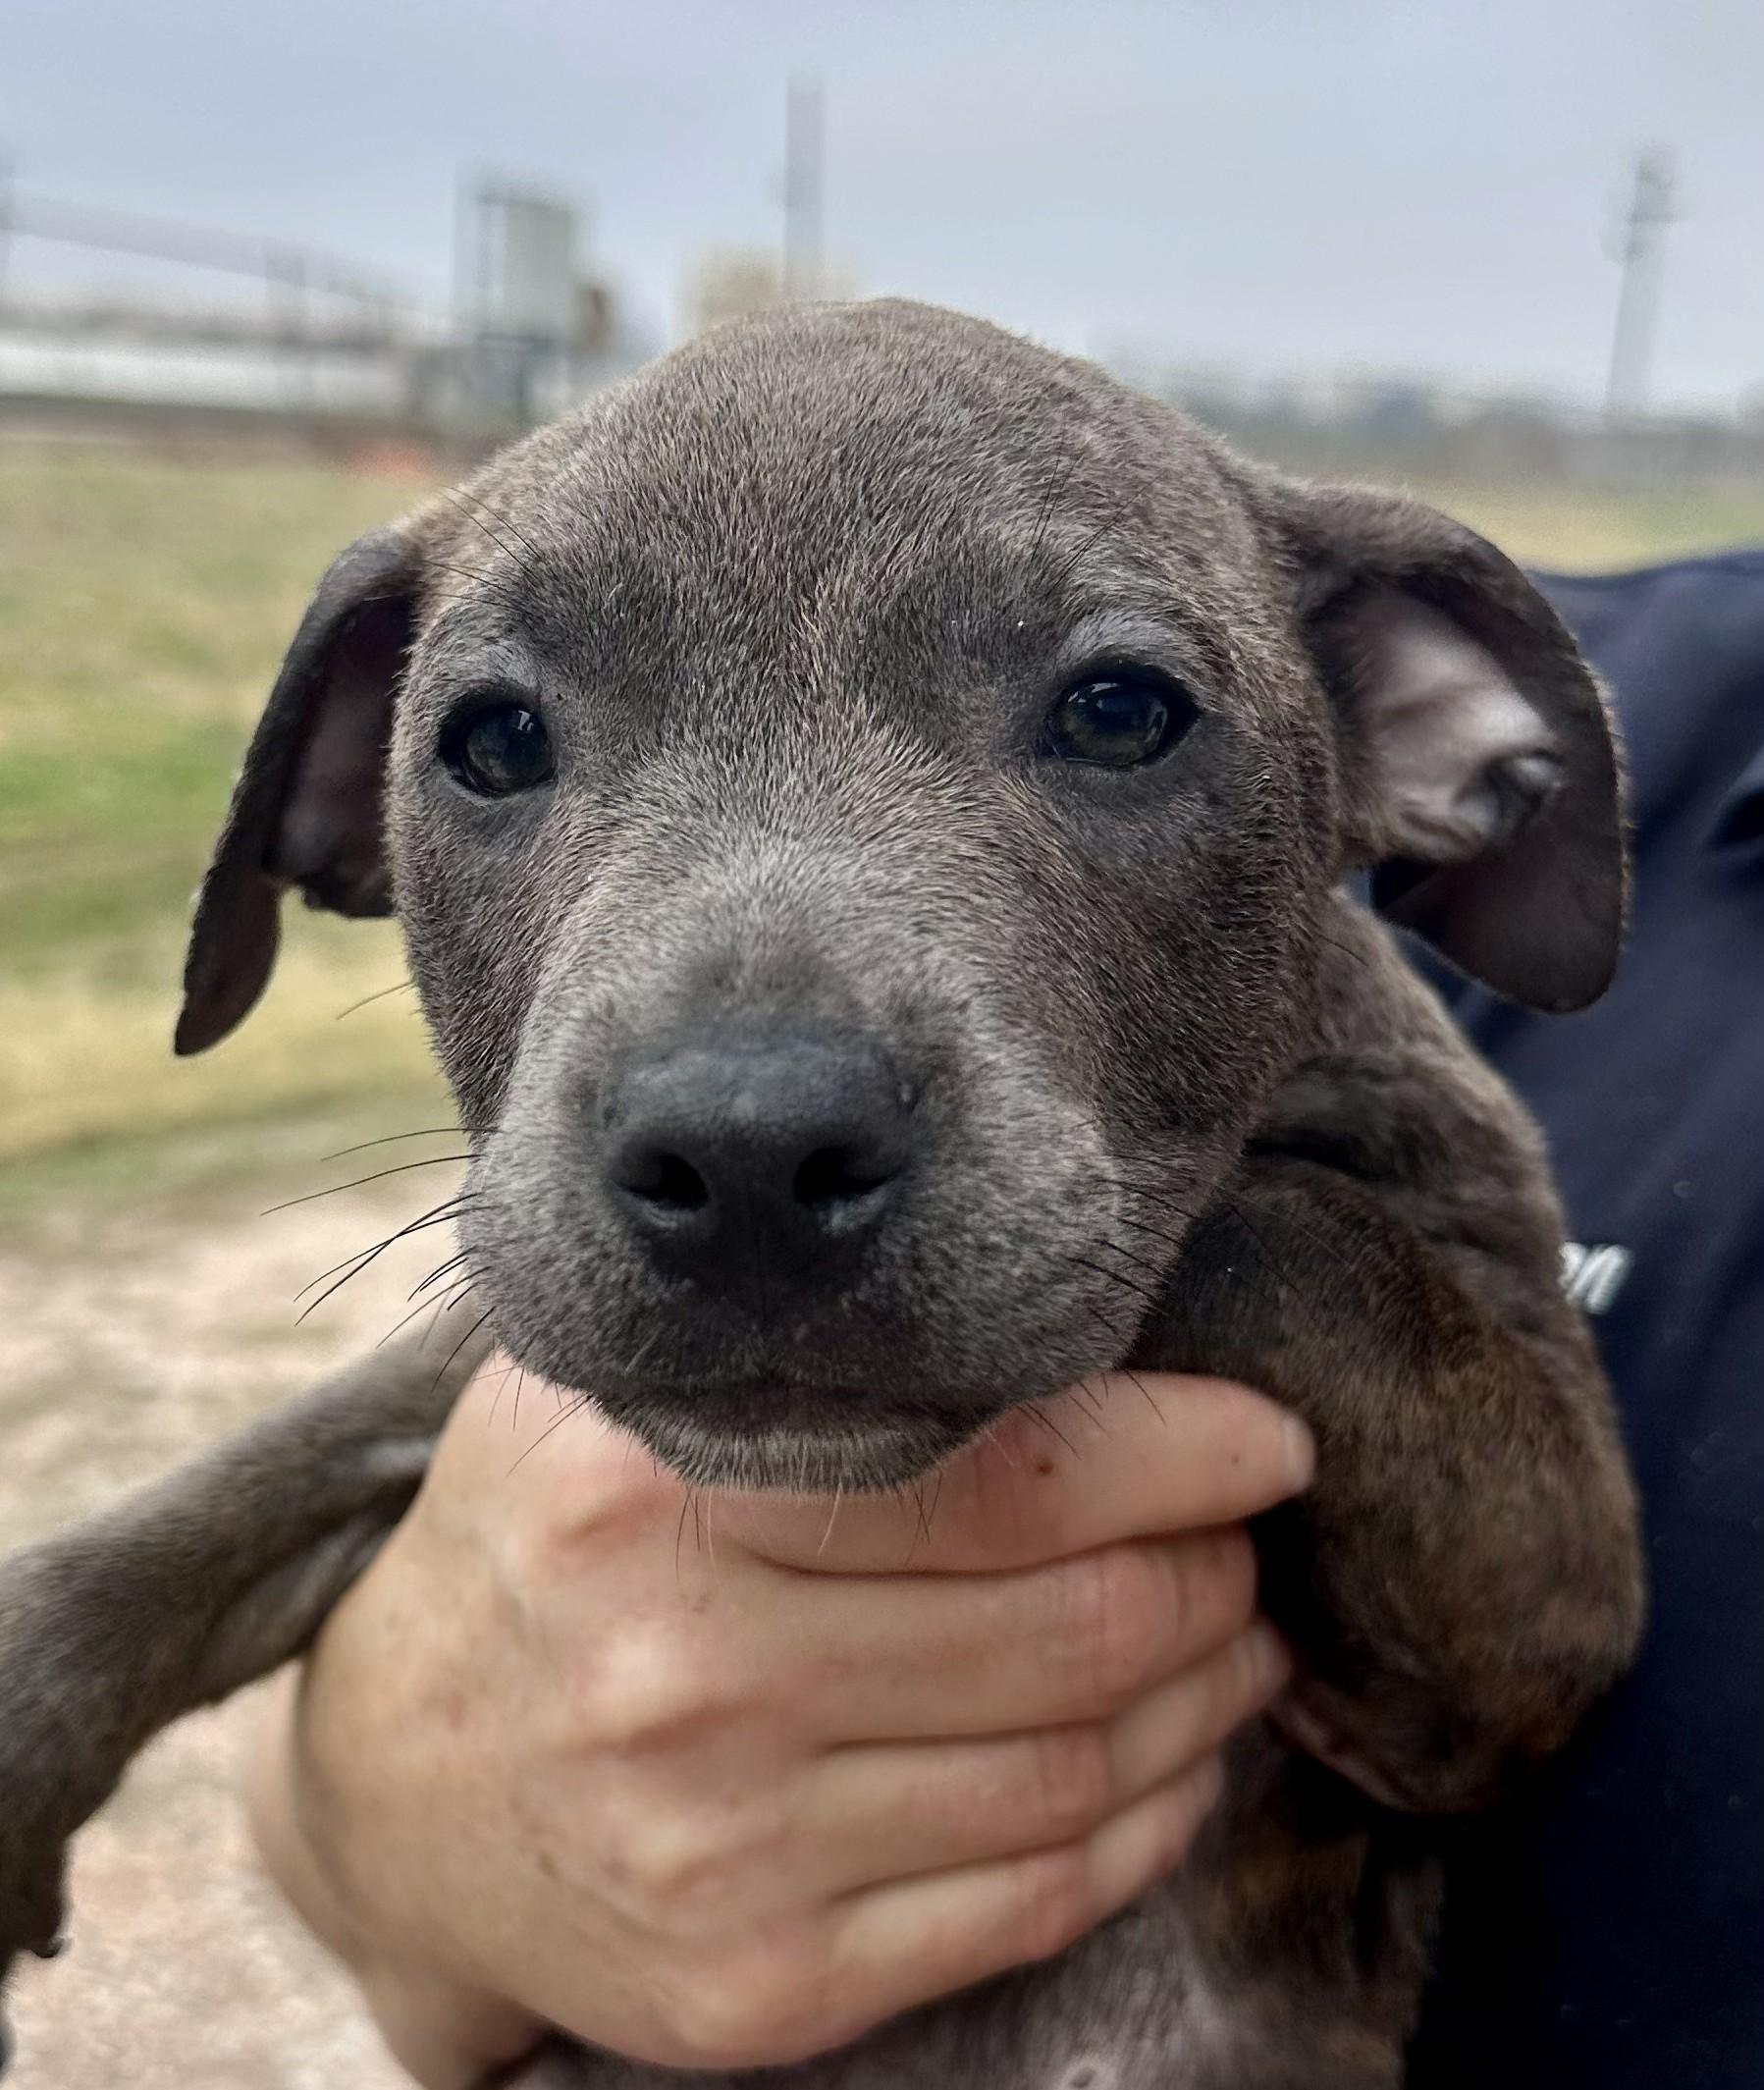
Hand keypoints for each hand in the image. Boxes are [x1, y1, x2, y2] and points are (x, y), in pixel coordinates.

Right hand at [245, 1363, 1311, 2085]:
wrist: (396, 1783)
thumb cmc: (537, 1542)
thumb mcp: (597, 1396)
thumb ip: (775, 1344)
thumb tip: (1026, 1298)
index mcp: (649, 1495)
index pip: (1005, 1471)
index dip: (1183, 1450)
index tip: (1266, 1433)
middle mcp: (685, 1676)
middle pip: (1074, 1625)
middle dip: (1217, 1571)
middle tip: (1251, 1532)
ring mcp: (723, 1850)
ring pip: (1078, 1771)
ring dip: (1209, 1695)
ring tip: (1243, 1634)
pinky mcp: (761, 1983)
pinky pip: (1032, 1905)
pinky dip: (1149, 1824)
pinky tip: (1176, 1759)